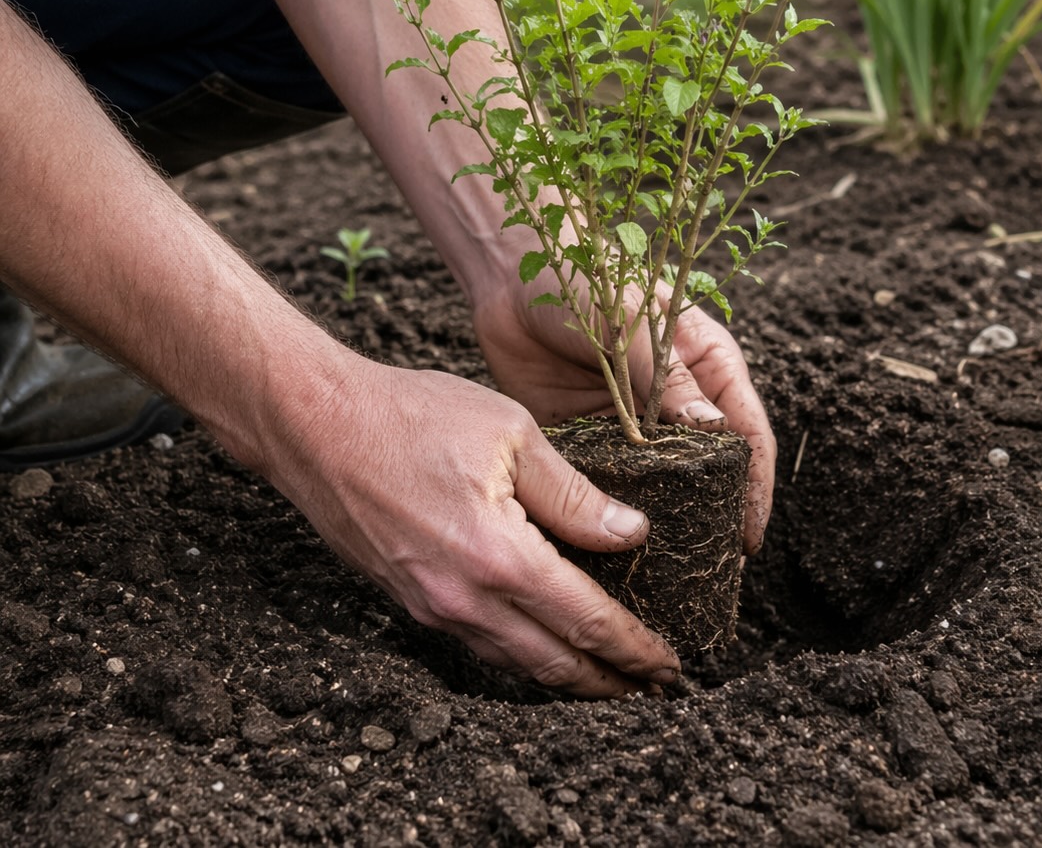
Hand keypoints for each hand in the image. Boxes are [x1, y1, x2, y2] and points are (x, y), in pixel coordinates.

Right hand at [259, 360, 680, 697]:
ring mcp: (431, 606)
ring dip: (565, 676)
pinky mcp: (409, 598)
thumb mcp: (511, 433)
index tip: (669, 662)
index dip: (634, 646)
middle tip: (652, 685)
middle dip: (609, 680)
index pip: (586, 619)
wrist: (314, 424)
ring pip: (513, 662)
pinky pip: (478, 644)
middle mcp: (464, 597)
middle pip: (553, 662)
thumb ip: (574, 493)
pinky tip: (540, 643)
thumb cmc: (412, 415)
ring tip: (607, 677)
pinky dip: (520, 656)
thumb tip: (630, 533)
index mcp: (499, 555)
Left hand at [473, 274, 776, 554]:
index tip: (750, 535)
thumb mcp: (634, 325)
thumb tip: (716, 432)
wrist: (513, 274)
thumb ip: (670, 379)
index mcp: (706, 365)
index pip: (745, 432)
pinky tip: (610, 551)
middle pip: (708, 469)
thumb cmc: (588, 278)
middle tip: (712, 571)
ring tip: (665, 575)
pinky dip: (611, 512)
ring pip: (659, 484)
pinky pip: (608, 482)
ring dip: (661, 522)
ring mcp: (633, 423)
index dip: (754, 485)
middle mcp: (676, 401)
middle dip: (714, 515)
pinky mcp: (590, 435)